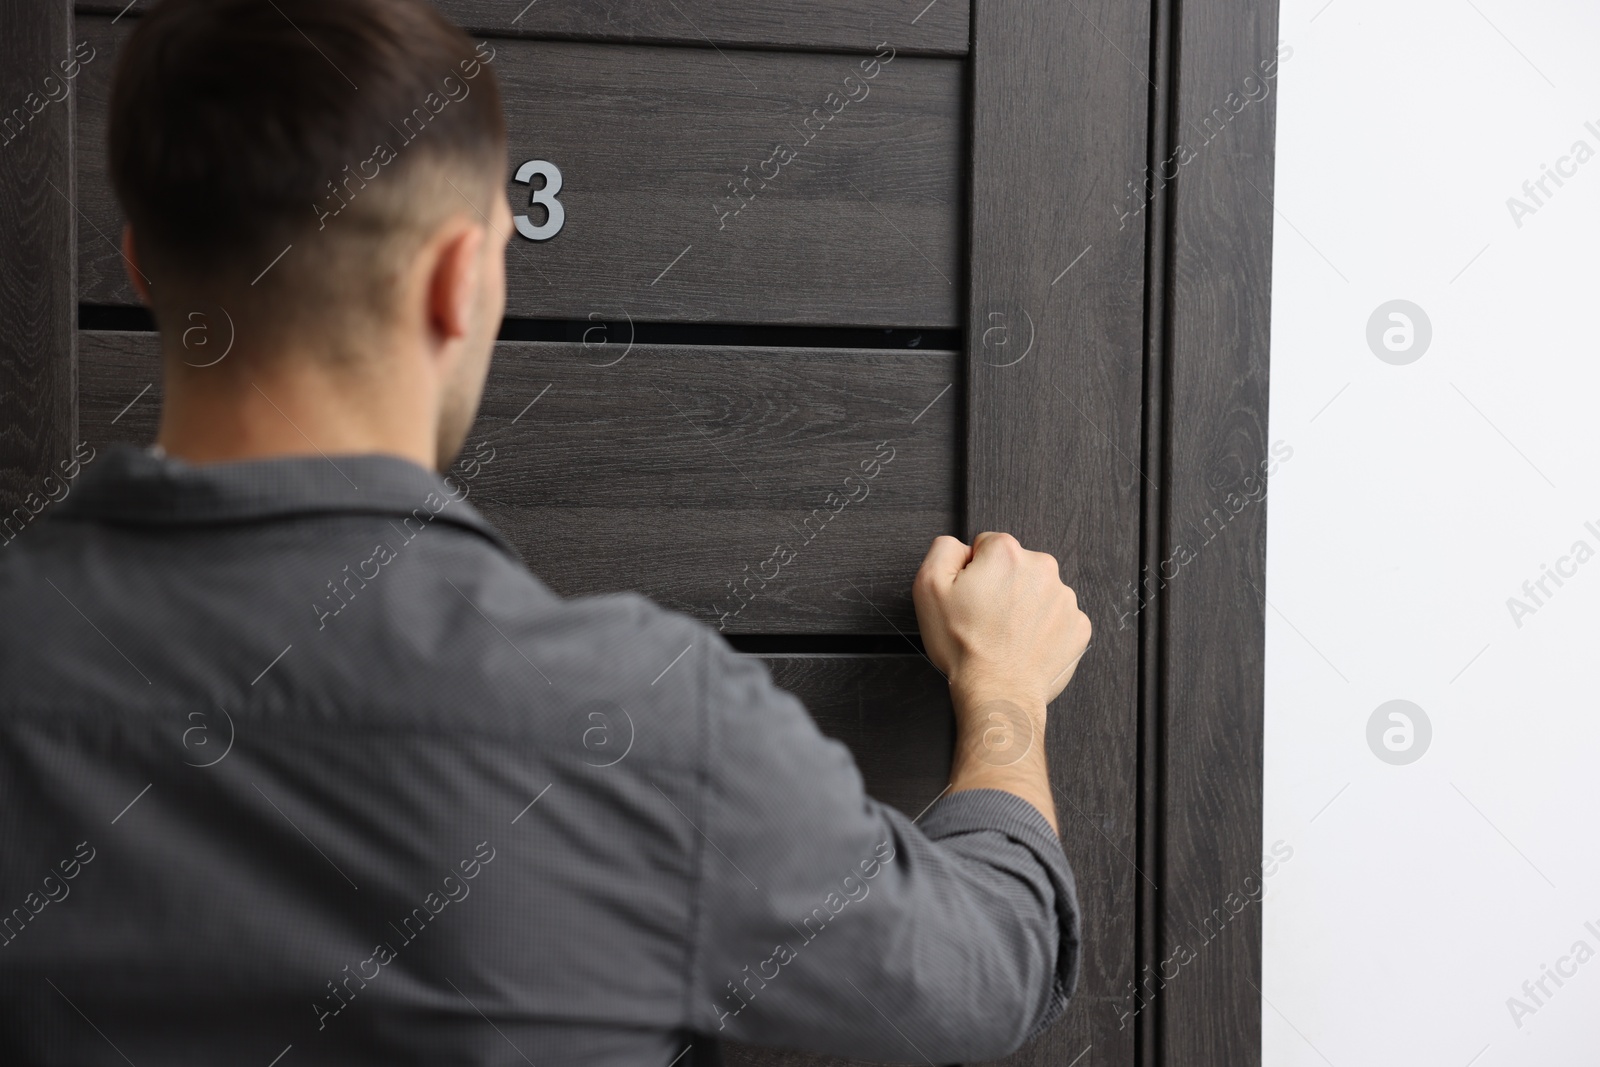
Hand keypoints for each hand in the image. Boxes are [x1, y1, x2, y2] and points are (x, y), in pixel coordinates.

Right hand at [912, 532, 1091, 715]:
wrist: (997, 692)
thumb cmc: (964, 646)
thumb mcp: (928, 587)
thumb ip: (943, 549)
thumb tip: (962, 546)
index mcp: (1006, 554)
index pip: (987, 545)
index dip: (973, 572)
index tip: (971, 597)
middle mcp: (1042, 568)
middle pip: (1016, 567)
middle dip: (1001, 587)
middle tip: (985, 619)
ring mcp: (1065, 598)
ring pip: (1038, 592)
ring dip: (1023, 607)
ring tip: (1005, 635)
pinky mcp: (1078, 625)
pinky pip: (1057, 618)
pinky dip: (1043, 628)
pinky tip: (1024, 644)